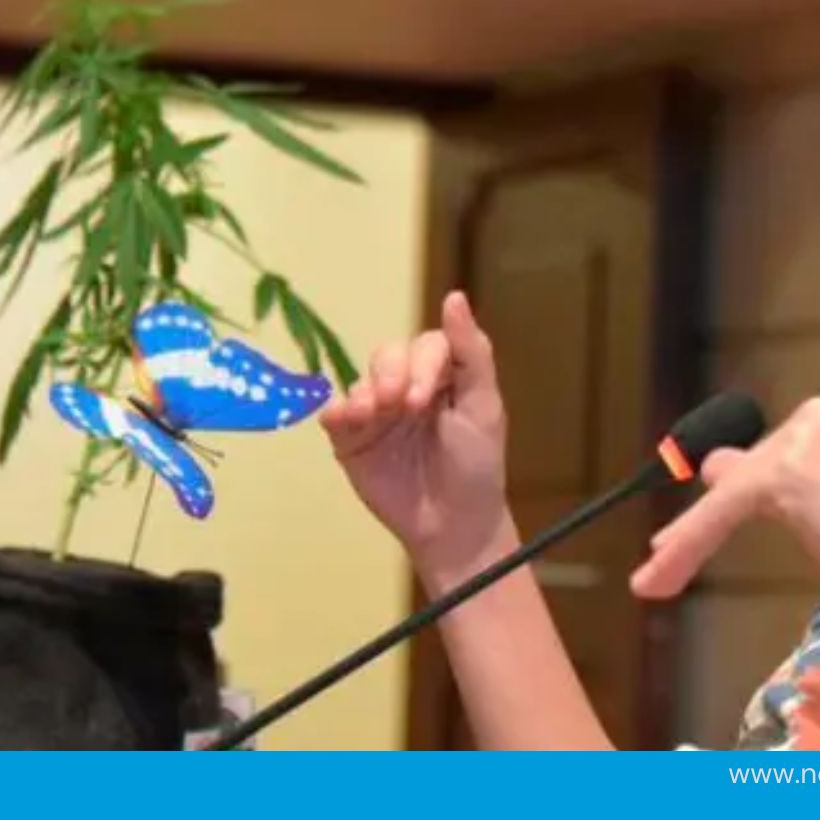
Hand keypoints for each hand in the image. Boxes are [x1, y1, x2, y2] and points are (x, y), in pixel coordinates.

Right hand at [320, 290, 511, 581]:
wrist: (453, 524)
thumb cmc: (476, 464)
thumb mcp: (484, 406)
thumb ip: (471, 352)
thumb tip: (455, 295)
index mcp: (443, 376)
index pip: (426, 345)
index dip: (423, 364)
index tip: (424, 399)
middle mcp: (407, 387)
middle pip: (387, 355)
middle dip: (392, 375)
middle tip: (402, 406)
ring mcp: (377, 413)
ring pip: (360, 381)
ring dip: (365, 392)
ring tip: (373, 414)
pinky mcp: (351, 440)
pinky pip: (335, 414)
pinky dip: (337, 412)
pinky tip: (347, 421)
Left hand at [629, 397, 819, 619]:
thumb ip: (781, 486)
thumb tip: (715, 470)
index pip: (764, 456)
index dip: (732, 499)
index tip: (691, 537)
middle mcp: (811, 417)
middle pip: (740, 471)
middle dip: (704, 519)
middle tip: (664, 558)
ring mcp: (795, 443)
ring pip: (724, 494)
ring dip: (687, 539)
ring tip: (652, 580)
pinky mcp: (778, 475)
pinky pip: (720, 512)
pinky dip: (689, 545)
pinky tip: (659, 576)